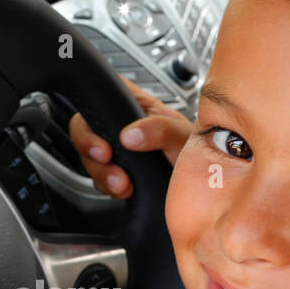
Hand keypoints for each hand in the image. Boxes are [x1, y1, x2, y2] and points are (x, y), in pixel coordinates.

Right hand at [68, 75, 193, 198]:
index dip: (91, 120)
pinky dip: (109, 188)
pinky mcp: (117, 171)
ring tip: (124, 185)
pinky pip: (100, 180)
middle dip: (92, 154)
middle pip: (85, 132)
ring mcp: (117, 150)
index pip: (98, 98)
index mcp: (133, 103)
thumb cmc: (198, 149)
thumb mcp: (181, 134)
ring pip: (90, 160)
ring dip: (103, 176)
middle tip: (109, 165)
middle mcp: (120, 124)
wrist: (204, 180)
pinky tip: (126, 190)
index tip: (102, 144)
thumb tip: (129, 135)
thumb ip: (158, 129)